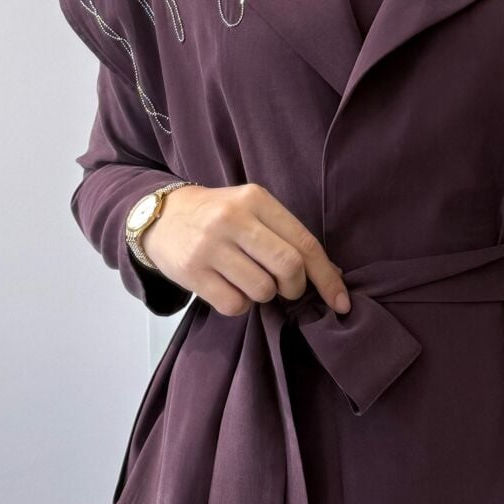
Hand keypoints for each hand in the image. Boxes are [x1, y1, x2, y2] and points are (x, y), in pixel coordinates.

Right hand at [144, 182, 351, 318]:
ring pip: (262, 289)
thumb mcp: (252, 211)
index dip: (327, 277)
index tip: (341, 301)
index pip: (304, 243)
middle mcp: (233, 218)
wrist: (161, 216)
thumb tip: (333, 276)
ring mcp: (210, 245)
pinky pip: (234, 305)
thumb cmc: (218, 216)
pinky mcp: (192, 271)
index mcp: (256, 199)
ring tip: (249, 281)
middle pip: (288, 266)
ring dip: (263, 296)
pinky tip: (229, 288)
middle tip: (286, 289)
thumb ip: (288, 237)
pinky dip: (240, 305)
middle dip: (295, 288)